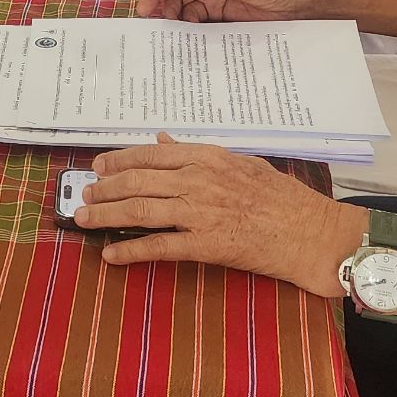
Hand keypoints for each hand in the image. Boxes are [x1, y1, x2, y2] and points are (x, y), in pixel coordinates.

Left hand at [78, 138, 361, 298]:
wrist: (312, 233)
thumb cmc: (284, 198)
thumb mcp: (242, 163)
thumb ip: (200, 154)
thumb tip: (164, 141)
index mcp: (208, 157)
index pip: (152, 154)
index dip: (120, 160)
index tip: (99, 166)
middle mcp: (200, 180)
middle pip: (138, 182)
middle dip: (105, 189)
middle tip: (85, 196)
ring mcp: (201, 212)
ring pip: (141, 211)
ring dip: (107, 216)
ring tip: (85, 220)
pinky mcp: (207, 244)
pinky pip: (160, 247)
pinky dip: (131, 250)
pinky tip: (111, 255)